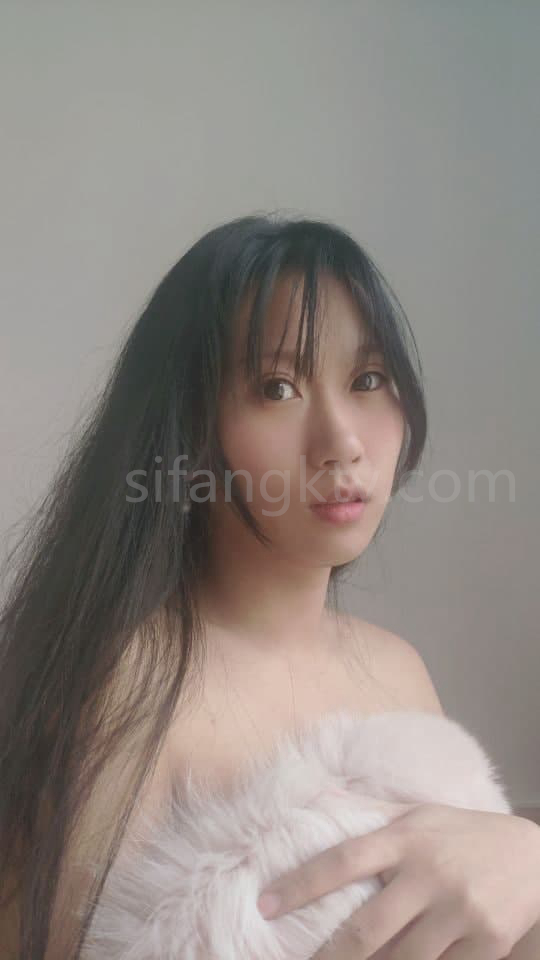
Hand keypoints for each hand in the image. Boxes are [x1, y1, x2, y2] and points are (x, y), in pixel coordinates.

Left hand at [257, 803, 539, 957]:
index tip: (265, 904)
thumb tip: (317, 792)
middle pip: (367, 928)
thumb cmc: (463, 834)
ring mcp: (460, 911)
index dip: (299, 883)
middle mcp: (430, 873)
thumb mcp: (419, 813)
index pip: (342, 860)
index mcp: (407, 837)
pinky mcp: (486, 943)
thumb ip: (370, 810)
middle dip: (329, 956)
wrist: (534, 857)